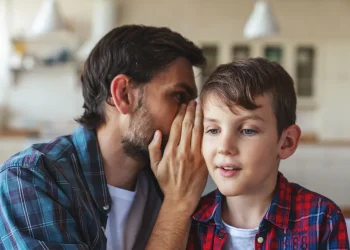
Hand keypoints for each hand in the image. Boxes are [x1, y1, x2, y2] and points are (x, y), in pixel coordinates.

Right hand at [148, 100, 207, 214]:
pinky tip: (206, 121)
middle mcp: (183, 151)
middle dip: (190, 111)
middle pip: (187, 126)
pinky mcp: (203, 160)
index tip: (182, 105)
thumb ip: (153, 148)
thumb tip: (157, 132)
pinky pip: (204, 141)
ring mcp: (194, 155)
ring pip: (197, 131)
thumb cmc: (167, 182)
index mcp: (171, 151)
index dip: (179, 114)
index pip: (176, 127)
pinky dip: (205, 129)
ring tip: (199, 107)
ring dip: (198, 117)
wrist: (181, 198)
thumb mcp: (154, 167)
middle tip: (192, 101)